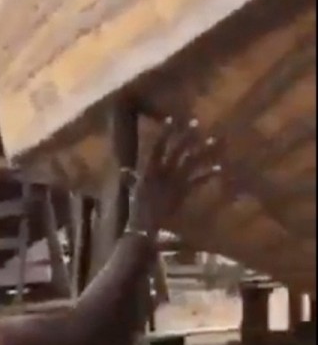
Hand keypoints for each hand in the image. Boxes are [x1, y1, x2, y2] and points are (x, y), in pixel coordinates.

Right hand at [128, 117, 222, 237]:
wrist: (143, 225)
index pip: (157, 146)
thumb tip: (124, 170)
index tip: (172, 119)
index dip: (165, 132)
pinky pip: (198, 181)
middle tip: (196, 123)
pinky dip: (208, 175)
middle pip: (177, 150)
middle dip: (187, 135)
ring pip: (192, 162)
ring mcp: (174, 181)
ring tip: (215, 141)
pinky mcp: (183, 192)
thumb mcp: (132, 190)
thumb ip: (130, 179)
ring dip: (204, 151)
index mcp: (149, 170)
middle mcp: (162, 172)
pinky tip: (219, 169)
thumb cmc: (136, 209)